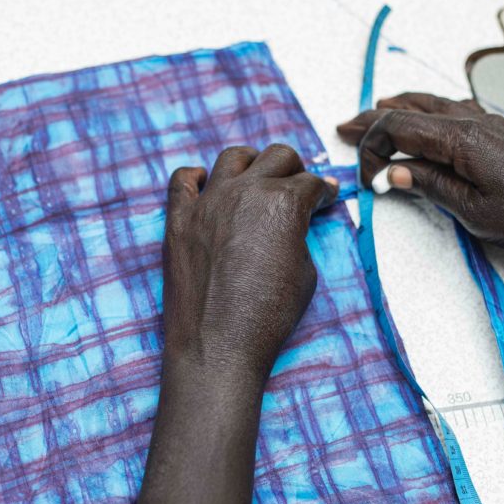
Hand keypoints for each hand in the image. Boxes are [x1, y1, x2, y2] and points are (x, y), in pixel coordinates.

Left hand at [163, 144, 338, 378]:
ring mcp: (207, 203)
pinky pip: (182, 180)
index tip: (325, 198)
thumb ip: (300, 236)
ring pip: (232, 157)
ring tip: (255, 179)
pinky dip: (196, 177)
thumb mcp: (306, 273)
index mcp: (283, 203)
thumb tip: (293, 225)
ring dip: (251, 163)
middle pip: (277, 157)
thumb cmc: (267, 317)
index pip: (311, 183)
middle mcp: (245, 192)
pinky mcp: (178, 219)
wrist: (218, 346)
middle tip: (297, 184)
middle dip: (293, 168)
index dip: (323, 192)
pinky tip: (206, 184)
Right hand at [337, 93, 503, 258]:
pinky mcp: (502, 134)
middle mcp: (475, 123)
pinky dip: (428, 112)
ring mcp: (490, 125)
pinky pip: (454, 110)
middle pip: (411, 109)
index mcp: (463, 140)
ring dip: (400, 110)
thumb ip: (430, 186)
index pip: (398, 128)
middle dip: (374, 119)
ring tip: (377, 113)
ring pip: (433, 105)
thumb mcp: (472, 211)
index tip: (369, 178)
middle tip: (347, 127)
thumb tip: (395, 174)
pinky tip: (426, 121)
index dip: (372, 149)